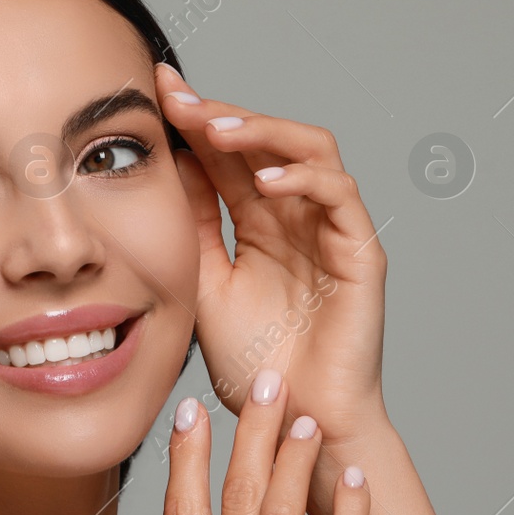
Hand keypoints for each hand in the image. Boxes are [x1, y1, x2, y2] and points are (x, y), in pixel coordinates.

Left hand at [154, 62, 389, 443]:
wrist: (291, 423)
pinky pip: (339, 194)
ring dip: (263, 131)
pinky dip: (302, 179)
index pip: (228, 157)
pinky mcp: (360, 252)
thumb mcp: (202, 284)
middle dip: (220, 114)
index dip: (194, 121)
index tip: (153, 91)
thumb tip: (160, 168)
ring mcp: (331, 230)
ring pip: (308, 150)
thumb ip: (190, 228)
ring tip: (217, 128)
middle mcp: (297, 218)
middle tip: (177, 96)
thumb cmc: (254, 366)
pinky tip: (263, 182)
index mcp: (258, 225)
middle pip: (265, 142)